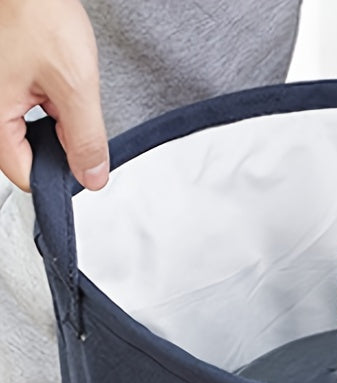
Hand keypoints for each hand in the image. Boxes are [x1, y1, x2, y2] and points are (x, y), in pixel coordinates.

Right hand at [0, 0, 107, 190]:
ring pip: (27, 129)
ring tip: (59, 83)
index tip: (82, 161)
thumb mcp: (75, 85)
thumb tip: (92, 177)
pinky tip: (53, 77)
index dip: (58, 174)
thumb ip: (86, 138)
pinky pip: (23, 105)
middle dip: (57, 142)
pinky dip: (46, 100)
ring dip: (53, 119)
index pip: (24, 174)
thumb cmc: (36, 12)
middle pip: (25, 152)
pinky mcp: (2, 79)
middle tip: (72, 108)